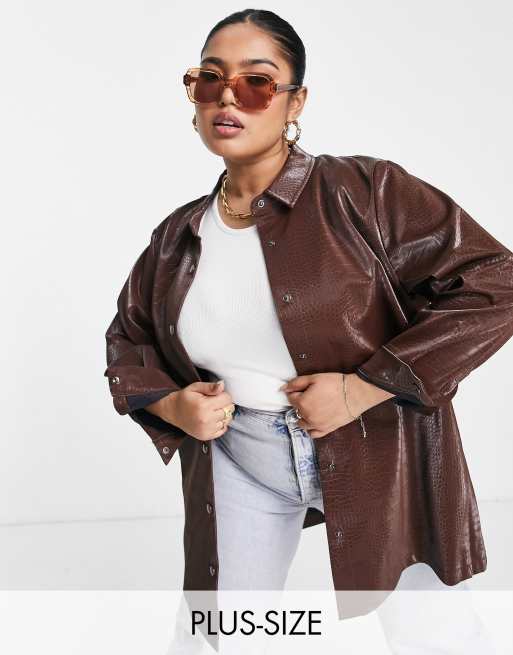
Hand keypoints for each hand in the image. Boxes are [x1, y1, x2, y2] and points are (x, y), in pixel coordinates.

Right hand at [146, 380, 235, 439]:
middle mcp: (206, 419)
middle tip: (214, 402)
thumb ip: (210, 386)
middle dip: (225, 404)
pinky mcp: (206, 436)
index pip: (227, 399)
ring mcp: (206, 430)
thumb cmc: (185, 398)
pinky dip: (221, 423)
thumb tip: (222, 385)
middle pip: (229, 410)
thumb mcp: (195, 387)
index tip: (216, 395)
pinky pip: (223, 429)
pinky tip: (212, 419)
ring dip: (223, 414)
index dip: (223, 395)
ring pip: (227, 420)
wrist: (173, 412)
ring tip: (213, 410)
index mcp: (204, 405)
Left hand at [279, 372, 394, 437]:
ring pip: (302, 423)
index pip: (291, 398)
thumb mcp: (314, 378)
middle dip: (300, 403)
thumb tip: (282, 389)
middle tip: (312, 395)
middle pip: (296, 410)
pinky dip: (310, 428)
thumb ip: (296, 383)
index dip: (296, 391)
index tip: (305, 388)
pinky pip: (312, 433)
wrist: (355, 394)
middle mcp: (307, 417)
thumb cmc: (336, 384)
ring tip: (313, 407)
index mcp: (302, 403)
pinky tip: (314, 420)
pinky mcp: (326, 430)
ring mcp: (316, 425)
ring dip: (303, 416)